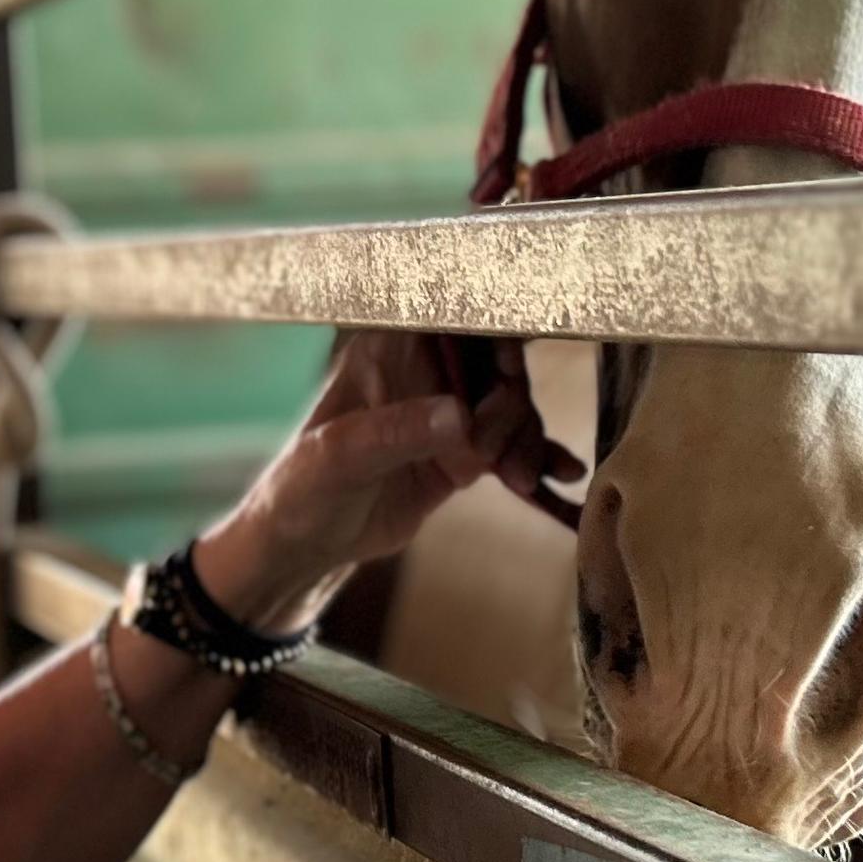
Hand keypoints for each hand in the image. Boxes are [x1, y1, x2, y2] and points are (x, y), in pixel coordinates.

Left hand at [197, 333, 582, 625]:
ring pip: (509, 405)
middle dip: (512, 401)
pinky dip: (538, 456)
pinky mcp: (462, 452)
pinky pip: (512, 444)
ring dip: (526, 438)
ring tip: (522, 479)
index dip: (488, 322)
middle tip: (503, 446)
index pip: (446, 314)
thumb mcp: (337, 458)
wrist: (305, 547)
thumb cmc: (302, 489)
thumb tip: (461, 415)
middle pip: (493, 359)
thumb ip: (396, 432)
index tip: (512, 359)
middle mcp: (422, 371)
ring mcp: (444, 412)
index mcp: (385, 349)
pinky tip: (560, 475)